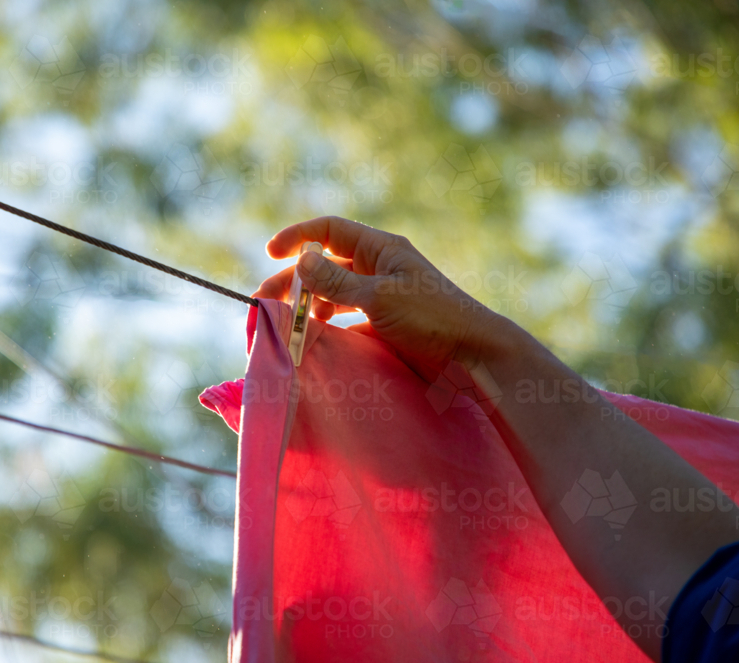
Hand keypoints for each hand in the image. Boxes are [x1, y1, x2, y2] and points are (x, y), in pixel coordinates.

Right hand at [252, 216, 503, 377]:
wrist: (474, 357)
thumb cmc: (432, 318)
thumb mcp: (380, 297)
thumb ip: (337, 282)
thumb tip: (300, 261)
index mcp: (380, 249)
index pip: (329, 231)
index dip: (298, 237)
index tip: (270, 253)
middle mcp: (378, 268)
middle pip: (325, 265)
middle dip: (294, 280)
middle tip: (265, 302)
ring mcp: (381, 297)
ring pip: (332, 294)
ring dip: (308, 305)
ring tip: (286, 324)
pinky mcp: (384, 325)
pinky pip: (346, 320)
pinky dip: (327, 327)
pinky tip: (313, 339)